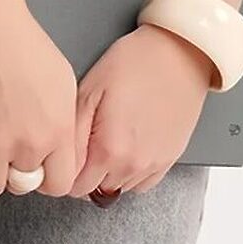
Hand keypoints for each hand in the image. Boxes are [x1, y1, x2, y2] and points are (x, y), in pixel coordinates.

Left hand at [65, 23, 217, 198]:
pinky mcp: (170, 159)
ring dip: (109, 172)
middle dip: (86, 171)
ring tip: (109, 136)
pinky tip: (128, 144)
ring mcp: (154, 165)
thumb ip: (73, 134)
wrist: (179, 53)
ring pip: (119, 187)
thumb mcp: (89, 90)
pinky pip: (142, 183)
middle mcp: (132, 165)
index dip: (64, 170)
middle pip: (96, 190)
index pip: (75, 187)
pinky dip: (131, 171)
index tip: (66, 152)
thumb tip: (63, 161)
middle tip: (86, 138)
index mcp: (108, 150)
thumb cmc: (134, 63)